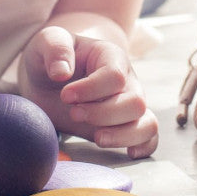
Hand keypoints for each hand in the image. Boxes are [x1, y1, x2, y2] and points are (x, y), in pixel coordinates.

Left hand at [21, 25, 158, 158]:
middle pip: (135, 102)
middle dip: (103, 114)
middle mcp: (127, 80)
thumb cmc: (52, 58)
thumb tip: (62, 73)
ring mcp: (128, 104)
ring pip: (146, 123)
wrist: (49, 79)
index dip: (90, 90)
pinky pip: (149, 137)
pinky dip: (144, 147)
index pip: (115, 77)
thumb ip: (55, 48)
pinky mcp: (124, 126)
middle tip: (74, 113)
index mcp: (111, 57)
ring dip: (121, 136)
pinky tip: (128, 154)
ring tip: (96, 137)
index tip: (65, 96)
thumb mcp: (47, 42)